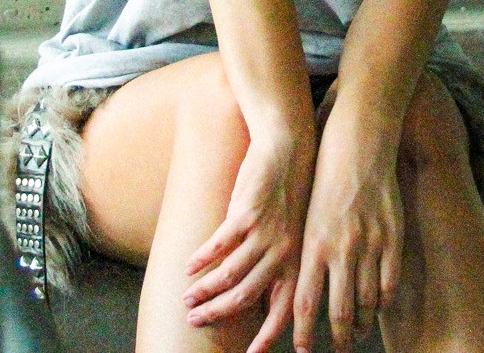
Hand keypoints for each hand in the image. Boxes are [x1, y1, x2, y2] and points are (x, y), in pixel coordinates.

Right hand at [182, 127, 314, 352]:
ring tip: (186, 299)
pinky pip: (220, 244)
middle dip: (217, 313)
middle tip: (194, 321)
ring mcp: (265, 234)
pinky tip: (188, 266)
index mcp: (297, 263)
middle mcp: (283, 253)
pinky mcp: (247, 213)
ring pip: (230, 274)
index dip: (267, 337)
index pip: (283, 311)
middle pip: (245, 296)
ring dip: (204, 289)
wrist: (289, 148)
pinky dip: (202, 257)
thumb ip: (280, 266)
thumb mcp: (295, 234)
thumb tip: (261, 298)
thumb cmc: (290, 193)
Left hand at [293, 112, 403, 351]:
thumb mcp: (306, 216)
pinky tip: (378, 307)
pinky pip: (389, 282)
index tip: (302, 350)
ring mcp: (370, 245)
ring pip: (367, 302)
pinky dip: (383, 301)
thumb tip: (299, 285)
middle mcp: (341, 249)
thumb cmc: (324, 179)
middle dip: (337, 339)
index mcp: (312, 244)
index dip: (303, 333)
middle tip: (337, 350)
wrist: (356, 146)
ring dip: (362, 324)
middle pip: (339, 311)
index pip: (305, 303)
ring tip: (357, 333)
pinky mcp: (392, 237)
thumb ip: (307, 252)